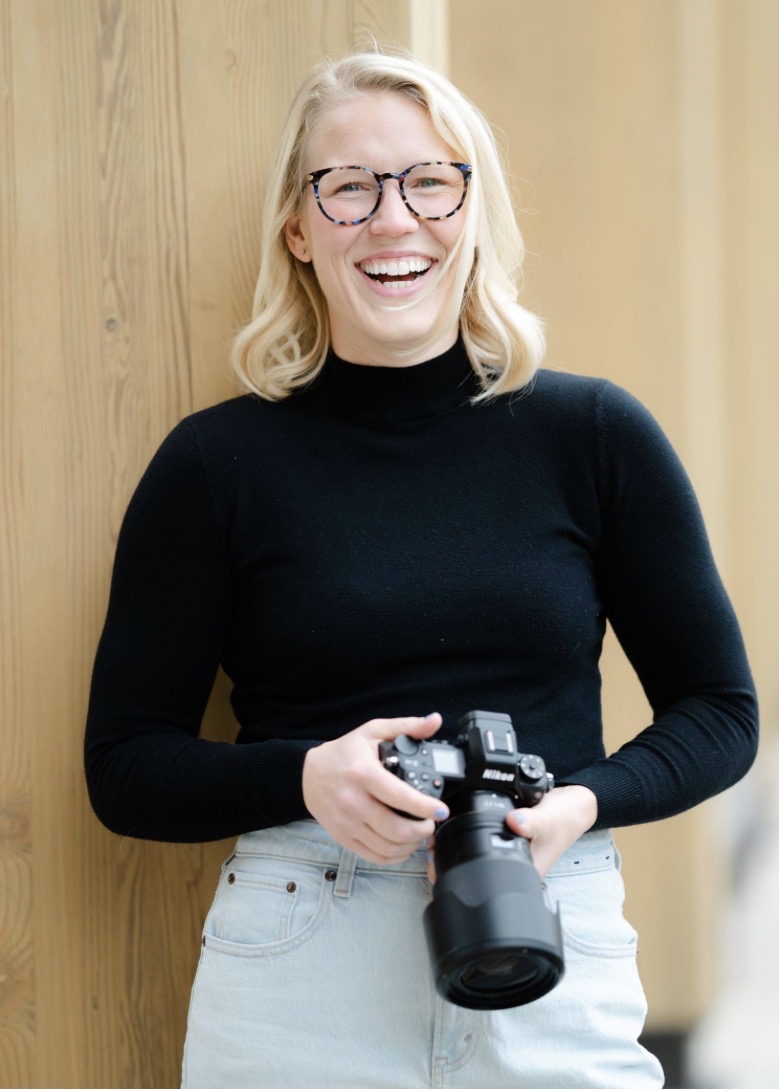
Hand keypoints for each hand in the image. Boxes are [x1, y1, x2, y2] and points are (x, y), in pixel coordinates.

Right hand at [302, 713, 449, 864]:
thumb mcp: (373, 731)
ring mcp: (347, 823)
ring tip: (420, 832)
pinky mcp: (344, 838)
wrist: (309, 773)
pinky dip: (395, 856)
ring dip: (411, 844)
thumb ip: (406, 726)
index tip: (440, 810)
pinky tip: (404, 845)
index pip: (399, 796)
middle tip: (431, 822)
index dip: (425, 807)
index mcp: (363, 774)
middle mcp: (353, 801)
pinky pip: (375, 856)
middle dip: (422, 830)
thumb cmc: (344, 753)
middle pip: (395, 829)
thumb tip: (434, 720)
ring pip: (387, 846)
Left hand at [426, 784, 597, 882]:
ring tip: (436, 837)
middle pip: (472, 873)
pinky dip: (463, 835)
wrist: (571, 809)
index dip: (458, 876)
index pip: (483, 884)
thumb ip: (533, 821)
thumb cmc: (563, 820)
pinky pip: (477, 843)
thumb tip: (515, 823)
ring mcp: (504, 856)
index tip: (435, 862)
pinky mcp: (501, 841)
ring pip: (472, 858)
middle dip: (449, 862)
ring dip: (454, 848)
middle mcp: (509, 869)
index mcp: (520, 873)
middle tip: (430, 845)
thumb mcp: (549, 819)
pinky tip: (453, 824)